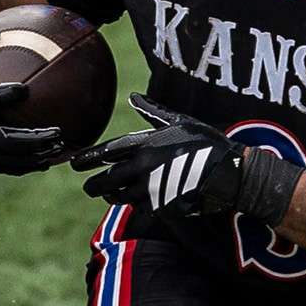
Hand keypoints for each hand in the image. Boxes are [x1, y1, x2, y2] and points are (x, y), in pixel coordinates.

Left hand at [71, 94, 299, 227]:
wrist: (230, 173)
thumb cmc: (207, 144)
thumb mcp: (180, 121)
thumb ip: (153, 112)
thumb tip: (134, 96)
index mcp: (145, 143)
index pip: (106, 153)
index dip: (87, 159)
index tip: (74, 164)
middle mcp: (143, 166)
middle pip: (105, 181)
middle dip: (93, 186)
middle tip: (89, 187)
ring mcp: (150, 189)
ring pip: (119, 197)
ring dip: (112, 197)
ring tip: (112, 194)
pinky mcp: (160, 206)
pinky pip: (139, 209)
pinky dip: (136, 205)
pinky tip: (139, 201)